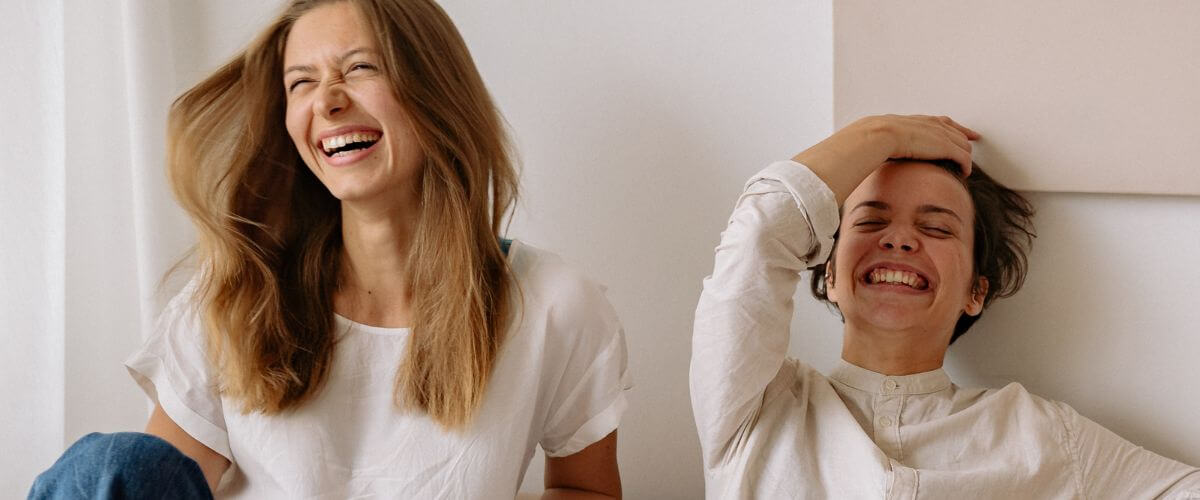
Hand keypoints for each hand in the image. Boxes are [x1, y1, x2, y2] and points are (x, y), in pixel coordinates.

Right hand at [791, 114, 979, 204]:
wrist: (867, 139)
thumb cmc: (859, 146)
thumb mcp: (861, 146)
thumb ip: (863, 154)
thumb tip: (846, 166)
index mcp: (901, 122)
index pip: (927, 120)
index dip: (941, 125)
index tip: (950, 128)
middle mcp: (919, 124)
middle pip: (947, 125)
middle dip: (961, 132)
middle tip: (972, 138)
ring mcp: (930, 133)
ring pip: (956, 140)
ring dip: (962, 153)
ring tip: (965, 165)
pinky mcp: (939, 144)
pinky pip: (959, 154)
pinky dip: (964, 163)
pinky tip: (964, 172)